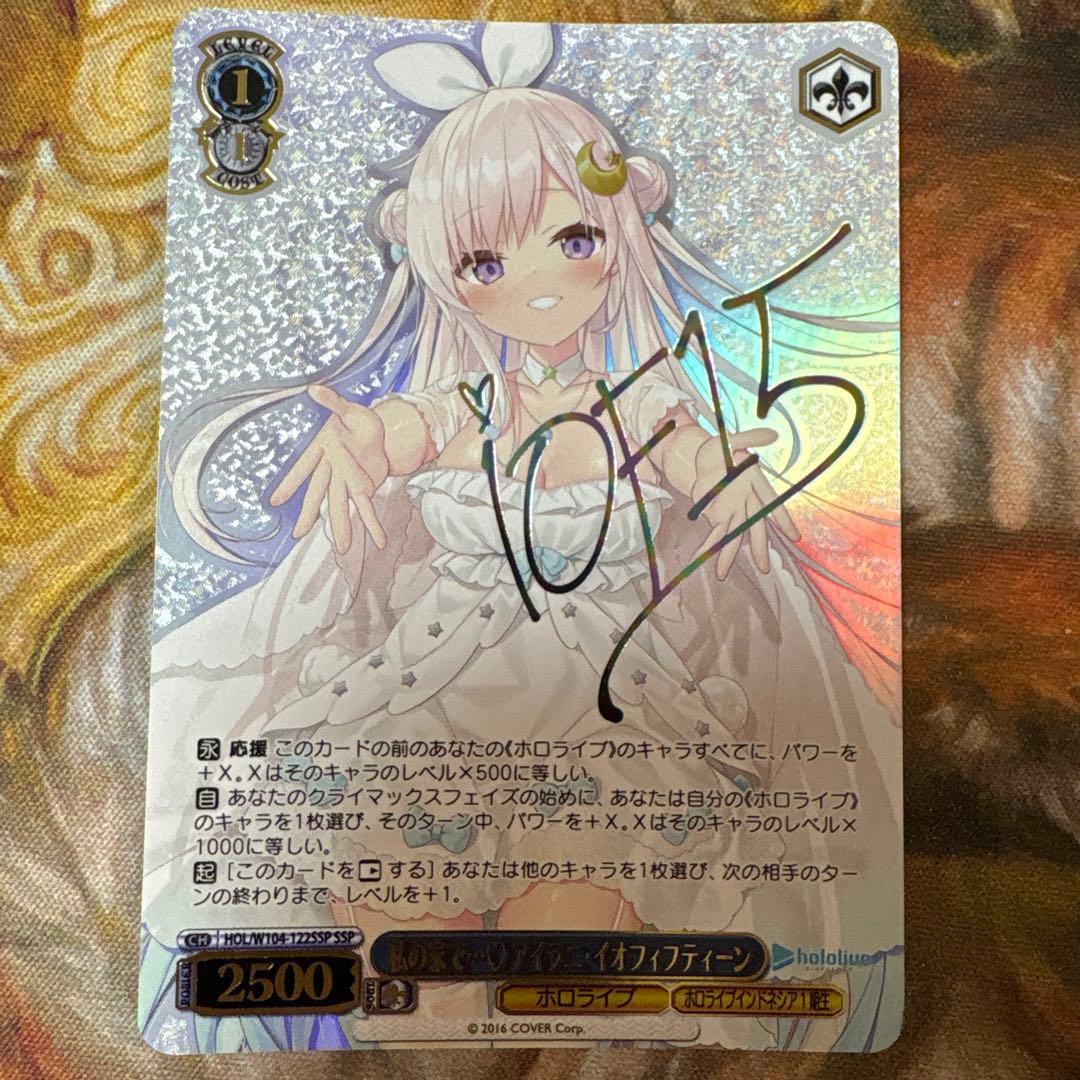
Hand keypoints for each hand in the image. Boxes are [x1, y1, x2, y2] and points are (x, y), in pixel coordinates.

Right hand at [268, 385, 388, 552]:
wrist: (377, 431)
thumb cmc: (357, 419)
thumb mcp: (349, 409)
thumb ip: (333, 402)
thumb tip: (314, 388)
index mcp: (323, 452)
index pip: (304, 468)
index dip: (290, 483)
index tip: (274, 500)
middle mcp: (332, 471)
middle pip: (319, 494)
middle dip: (310, 513)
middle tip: (298, 534)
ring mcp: (347, 481)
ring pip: (341, 505)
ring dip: (342, 526)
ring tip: (344, 548)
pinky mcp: (364, 487)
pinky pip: (366, 508)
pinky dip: (372, 524)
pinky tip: (378, 541)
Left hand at [691, 428, 799, 578]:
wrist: (701, 457)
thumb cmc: (719, 449)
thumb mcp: (730, 440)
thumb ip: (750, 437)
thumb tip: (773, 434)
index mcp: (754, 482)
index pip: (771, 502)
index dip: (782, 518)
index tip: (794, 535)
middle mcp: (747, 500)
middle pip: (754, 525)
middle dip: (758, 546)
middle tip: (764, 568)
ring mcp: (732, 510)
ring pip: (734, 535)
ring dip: (729, 554)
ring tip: (722, 574)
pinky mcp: (717, 515)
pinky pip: (714, 533)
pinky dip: (708, 546)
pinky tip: (700, 558)